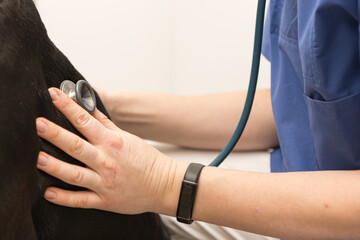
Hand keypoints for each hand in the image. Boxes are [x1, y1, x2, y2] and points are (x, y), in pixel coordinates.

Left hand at [36, 88, 181, 214]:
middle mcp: (106, 161)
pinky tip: (48, 193)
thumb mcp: (126, 137)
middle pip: (76, 145)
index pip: (85, 120)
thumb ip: (104, 123)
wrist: (162, 184)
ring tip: (38, 158)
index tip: (53, 95)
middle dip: (55, 134)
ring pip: (75, 174)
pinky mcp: (104, 200)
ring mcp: (104, 182)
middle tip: (38, 124)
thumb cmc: (144, 159)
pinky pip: (81, 200)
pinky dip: (65, 198)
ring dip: (55, 166)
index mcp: (112, 142)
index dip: (68, 107)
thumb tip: (87, 106)